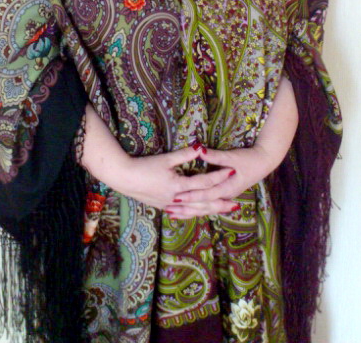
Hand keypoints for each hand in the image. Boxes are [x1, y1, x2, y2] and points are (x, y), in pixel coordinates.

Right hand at [111, 145, 234, 209]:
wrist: (124, 178)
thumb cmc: (144, 166)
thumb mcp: (166, 159)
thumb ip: (185, 154)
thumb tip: (201, 147)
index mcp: (179, 186)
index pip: (204, 182)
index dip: (218, 176)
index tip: (231, 171)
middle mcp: (177, 199)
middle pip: (204, 202)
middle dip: (220, 203)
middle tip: (236, 203)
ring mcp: (170, 205)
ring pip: (195, 210)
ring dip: (210, 210)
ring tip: (223, 210)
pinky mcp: (164, 207)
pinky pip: (184, 213)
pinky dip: (194, 213)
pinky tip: (200, 213)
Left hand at [163, 143, 275, 218]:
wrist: (263, 162)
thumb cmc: (248, 158)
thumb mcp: (231, 156)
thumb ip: (214, 156)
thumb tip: (198, 151)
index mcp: (228, 187)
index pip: (206, 194)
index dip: (191, 195)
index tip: (177, 196)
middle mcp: (226, 195)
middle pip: (204, 205)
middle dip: (186, 207)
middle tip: (169, 207)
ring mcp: (225, 196)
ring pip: (205, 208)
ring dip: (189, 211)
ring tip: (173, 213)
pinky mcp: (224, 194)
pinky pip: (208, 205)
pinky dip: (196, 208)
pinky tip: (186, 210)